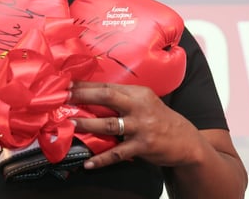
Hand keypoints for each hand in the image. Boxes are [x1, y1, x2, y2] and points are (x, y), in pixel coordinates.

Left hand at [68, 81, 202, 168]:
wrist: (185, 141)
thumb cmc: (158, 119)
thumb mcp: (144, 102)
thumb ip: (122, 98)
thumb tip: (90, 95)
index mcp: (137, 93)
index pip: (107, 86)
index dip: (85, 85)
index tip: (66, 85)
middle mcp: (139, 106)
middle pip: (106, 97)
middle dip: (82, 97)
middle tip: (63, 98)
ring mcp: (141, 127)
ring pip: (108, 124)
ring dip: (86, 124)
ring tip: (69, 125)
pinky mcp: (143, 146)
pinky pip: (117, 153)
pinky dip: (101, 159)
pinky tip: (88, 163)